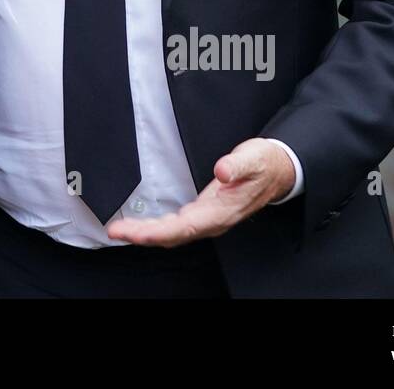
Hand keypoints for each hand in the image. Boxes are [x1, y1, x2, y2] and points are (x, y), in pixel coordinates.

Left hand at [104, 138, 295, 246]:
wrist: (278, 171)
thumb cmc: (264, 164)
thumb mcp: (253, 159)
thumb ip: (237, 165)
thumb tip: (221, 171)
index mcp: (222, 211)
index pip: (185, 227)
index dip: (158, 232)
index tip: (134, 232)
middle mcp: (213, 220)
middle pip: (174, 235)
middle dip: (143, 235)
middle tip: (116, 231)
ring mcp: (208, 218)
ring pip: (174, 233)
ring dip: (147, 233)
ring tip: (121, 231)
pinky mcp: (204, 213)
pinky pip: (176, 227)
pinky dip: (157, 228)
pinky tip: (143, 225)